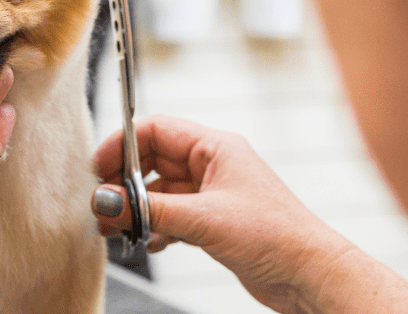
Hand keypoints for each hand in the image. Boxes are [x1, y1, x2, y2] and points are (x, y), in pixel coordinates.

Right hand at [92, 115, 345, 311]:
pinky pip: (170, 214)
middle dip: (123, 182)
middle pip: (151, 160)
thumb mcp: (203, 219)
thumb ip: (150, 209)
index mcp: (214, 147)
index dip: (121, 145)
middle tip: (104, 206)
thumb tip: (107, 200)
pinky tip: (147, 242)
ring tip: (116, 228)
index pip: (154, 130)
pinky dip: (154, 226)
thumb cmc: (274, 236)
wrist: (309, 275)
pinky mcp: (211, 219)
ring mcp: (210, 192)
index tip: (98, 170)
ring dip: (135, 208)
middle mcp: (210, 164)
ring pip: (158, 190)